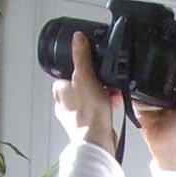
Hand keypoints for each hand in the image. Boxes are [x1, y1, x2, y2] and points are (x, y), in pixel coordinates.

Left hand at [52, 32, 119, 153]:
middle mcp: (64, 103)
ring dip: (104, 94)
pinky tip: (116, 104)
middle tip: (107, 83)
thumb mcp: (84, 76)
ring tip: (114, 95)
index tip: (97, 70)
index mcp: (59, 90)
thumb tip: (77, 37)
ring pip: (92, 97)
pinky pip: (99, 109)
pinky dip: (107, 105)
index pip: (71, 72)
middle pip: (83, 84)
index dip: (86, 70)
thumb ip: (81, 56)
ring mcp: (76, 115)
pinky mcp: (88, 124)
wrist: (97, 139)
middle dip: (97, 82)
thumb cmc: (88, 111)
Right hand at [138, 40, 175, 170]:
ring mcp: (153, 91)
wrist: (172, 147)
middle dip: (155, 54)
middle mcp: (169, 85)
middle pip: (160, 62)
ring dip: (140, 64)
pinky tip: (129, 70)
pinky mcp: (138, 98)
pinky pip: (131, 84)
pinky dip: (130, 78)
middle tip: (150, 41)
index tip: (169, 35)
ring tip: (137, 52)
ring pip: (144, 71)